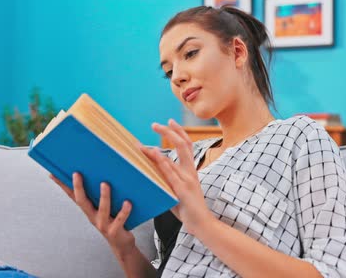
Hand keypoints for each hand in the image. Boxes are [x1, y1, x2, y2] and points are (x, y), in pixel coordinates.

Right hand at [49, 172, 135, 256]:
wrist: (121, 244)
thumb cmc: (113, 222)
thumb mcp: (104, 209)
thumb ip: (101, 195)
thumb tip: (101, 175)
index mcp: (88, 210)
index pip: (73, 196)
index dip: (63, 186)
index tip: (54, 174)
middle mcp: (93, 217)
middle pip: (83, 202)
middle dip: (79, 188)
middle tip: (77, 174)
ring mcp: (103, 224)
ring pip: (103, 209)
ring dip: (104, 196)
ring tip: (105, 184)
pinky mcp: (115, 231)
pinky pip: (120, 219)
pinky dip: (124, 211)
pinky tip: (128, 202)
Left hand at [138, 119, 214, 235]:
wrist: (202, 223)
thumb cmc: (188, 207)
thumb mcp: (178, 188)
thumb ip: (169, 177)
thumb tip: (153, 168)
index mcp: (191, 170)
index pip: (187, 144)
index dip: (179, 131)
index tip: (169, 120)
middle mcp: (191, 172)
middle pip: (183, 144)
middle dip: (169, 132)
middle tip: (154, 124)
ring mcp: (187, 180)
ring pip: (174, 158)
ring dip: (157, 149)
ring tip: (143, 143)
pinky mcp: (182, 190)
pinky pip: (171, 174)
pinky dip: (162, 162)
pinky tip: (154, 154)